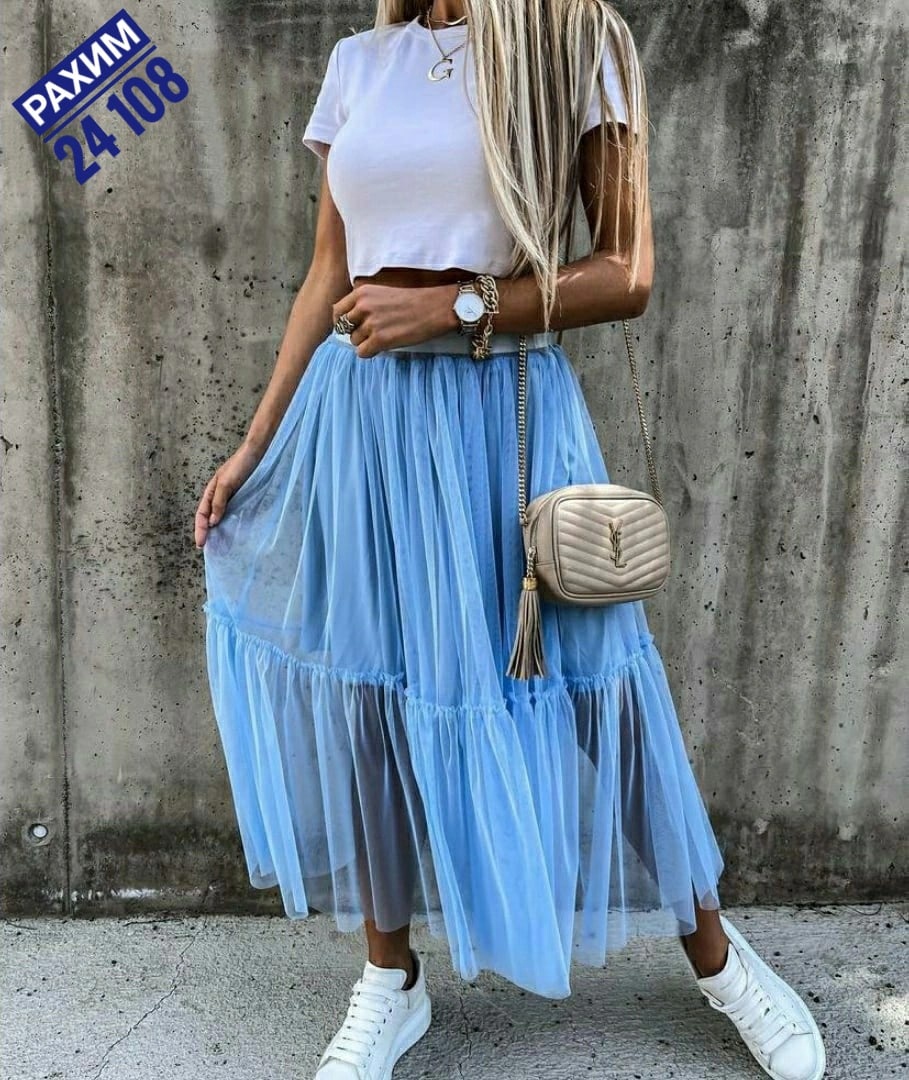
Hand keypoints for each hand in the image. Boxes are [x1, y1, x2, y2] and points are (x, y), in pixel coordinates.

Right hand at [194, 442, 263, 548]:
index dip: (200, 529)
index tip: (200, 545)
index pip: (202, 514)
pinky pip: (236, 512)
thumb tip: (213, 522)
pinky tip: (237, 531)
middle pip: (210, 517)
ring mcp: (232, 496)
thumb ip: (219, 502)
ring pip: (222, 516)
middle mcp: (220, 495)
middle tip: (208, 549)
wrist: (259, 452)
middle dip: (207, 532)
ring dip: (220, 529)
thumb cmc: (241, 465)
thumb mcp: (226, 483)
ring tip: (221, 544)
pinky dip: (233, 522)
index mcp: (212, 491)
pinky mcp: (245, 496)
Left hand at [333, 282, 458, 358]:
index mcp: (362, 292)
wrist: (435, 308)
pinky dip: (370, 352)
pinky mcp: (380, 339)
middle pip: (345, 328)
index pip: (338, 311)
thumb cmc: (413, 301)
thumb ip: (364, 303)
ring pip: (354, 341)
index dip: (343, 321)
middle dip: (356, 332)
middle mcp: (363, 306)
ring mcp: (371, 323)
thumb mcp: (382, 292)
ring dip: (366, 342)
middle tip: (371, 333)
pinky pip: (362, 353)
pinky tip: (383, 346)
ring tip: (383, 337)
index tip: (352, 326)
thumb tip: (348, 320)